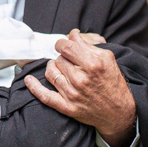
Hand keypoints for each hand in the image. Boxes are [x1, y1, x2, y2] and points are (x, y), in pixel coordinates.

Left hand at [24, 30, 135, 146]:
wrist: (118, 112)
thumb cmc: (113, 83)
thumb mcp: (107, 58)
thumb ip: (88, 45)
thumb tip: (71, 34)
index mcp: (92, 64)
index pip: (66, 46)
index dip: (63, 43)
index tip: (64, 45)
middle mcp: (81, 79)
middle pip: (59, 59)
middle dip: (63, 57)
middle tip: (70, 61)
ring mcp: (72, 94)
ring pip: (51, 72)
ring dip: (54, 68)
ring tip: (61, 69)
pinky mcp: (67, 107)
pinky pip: (45, 96)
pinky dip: (34, 87)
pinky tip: (28, 80)